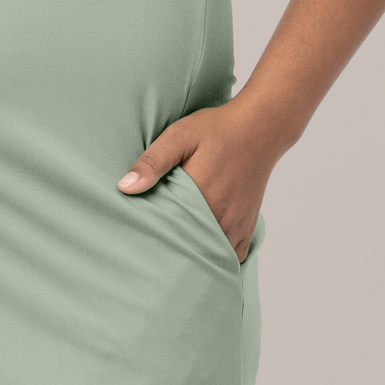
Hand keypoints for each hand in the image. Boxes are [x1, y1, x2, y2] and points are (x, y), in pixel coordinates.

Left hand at [117, 99, 284, 262]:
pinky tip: (203, 246)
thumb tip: (125, 188)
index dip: (152, 239)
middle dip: (171, 251)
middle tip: (153, 249)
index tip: (139, 238)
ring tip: (175, 250)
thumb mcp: (179, 136)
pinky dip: (218, 255)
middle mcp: (220, 217)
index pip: (168, 234)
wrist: (259, 128)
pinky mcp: (247, 226)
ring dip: (195, 254)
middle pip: (189, 249)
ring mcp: (236, 225)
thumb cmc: (217, 130)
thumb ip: (153, 162)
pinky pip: (232, 255)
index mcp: (199, 198)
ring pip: (211, 255)